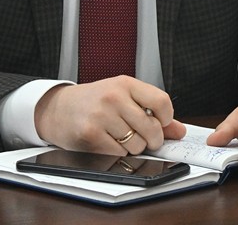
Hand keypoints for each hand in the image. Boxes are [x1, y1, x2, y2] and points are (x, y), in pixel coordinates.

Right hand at [34, 76, 185, 154]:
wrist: (58, 109)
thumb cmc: (94, 102)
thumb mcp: (123, 97)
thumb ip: (152, 112)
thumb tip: (179, 131)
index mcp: (126, 84)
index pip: (161, 102)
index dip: (167, 118)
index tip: (162, 123)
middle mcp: (114, 97)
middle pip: (152, 128)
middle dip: (152, 140)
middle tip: (144, 138)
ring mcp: (102, 116)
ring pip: (137, 144)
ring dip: (133, 147)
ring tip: (121, 137)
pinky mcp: (91, 134)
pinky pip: (119, 153)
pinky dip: (118, 153)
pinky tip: (108, 142)